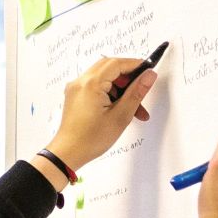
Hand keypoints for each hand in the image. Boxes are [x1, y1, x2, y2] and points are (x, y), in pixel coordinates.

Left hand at [42, 56, 157, 170]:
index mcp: (90, 84)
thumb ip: (136, 92)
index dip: (135, 65)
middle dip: (128, 78)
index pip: (117, 63)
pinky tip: (121, 109)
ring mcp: (76, 88)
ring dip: (121, 89)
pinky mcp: (75, 96)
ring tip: (135, 109)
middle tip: (142, 89)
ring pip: (105, 78)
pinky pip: (96, 87)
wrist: (68, 153)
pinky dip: (110, 94)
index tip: (148, 72)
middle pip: (109, 67)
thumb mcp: (120, 116)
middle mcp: (80, 82)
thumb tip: (149, 76)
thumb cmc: (90, 139)